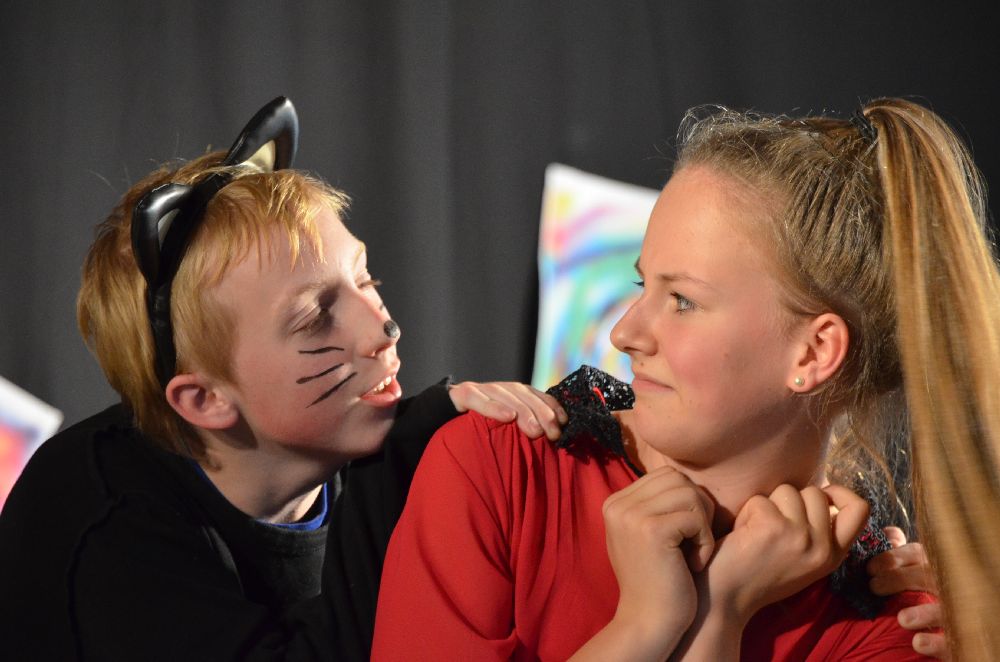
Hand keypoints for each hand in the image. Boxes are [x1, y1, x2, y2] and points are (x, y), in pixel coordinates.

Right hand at [448, 381, 567, 439]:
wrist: (432, 421)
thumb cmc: (472, 432)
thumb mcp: (499, 432)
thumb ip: (520, 431)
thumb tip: (550, 443)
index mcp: (509, 395)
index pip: (535, 394)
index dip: (550, 405)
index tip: (563, 422)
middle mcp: (496, 389)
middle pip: (522, 394)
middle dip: (540, 412)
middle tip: (552, 433)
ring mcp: (478, 389)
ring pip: (503, 393)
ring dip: (521, 410)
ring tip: (534, 430)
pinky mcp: (459, 395)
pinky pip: (476, 398)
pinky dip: (492, 406)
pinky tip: (506, 417)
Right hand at [600, 466, 714, 651]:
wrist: (649, 621)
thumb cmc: (658, 580)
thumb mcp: (648, 534)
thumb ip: (657, 504)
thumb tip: (685, 478)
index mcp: (615, 502)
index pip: (666, 475)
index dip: (687, 500)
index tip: (684, 535)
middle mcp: (618, 504)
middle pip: (679, 479)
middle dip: (698, 508)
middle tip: (695, 542)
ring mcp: (631, 516)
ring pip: (691, 494)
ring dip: (704, 525)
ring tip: (694, 553)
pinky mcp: (651, 530)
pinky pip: (696, 518)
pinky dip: (705, 542)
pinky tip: (694, 564)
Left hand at [706, 484, 868, 621]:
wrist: (727, 599)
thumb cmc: (760, 575)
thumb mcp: (803, 560)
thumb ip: (818, 533)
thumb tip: (821, 494)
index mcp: (833, 556)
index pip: (859, 510)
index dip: (841, 492)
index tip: (822, 493)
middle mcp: (821, 547)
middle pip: (815, 493)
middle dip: (790, 500)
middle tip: (772, 524)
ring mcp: (799, 536)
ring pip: (787, 491)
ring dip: (767, 505)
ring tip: (756, 531)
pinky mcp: (773, 527)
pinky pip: (760, 500)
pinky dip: (747, 512)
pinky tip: (743, 535)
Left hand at [867, 526, 948, 659]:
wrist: (946, 627)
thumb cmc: (919, 588)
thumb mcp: (912, 568)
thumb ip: (899, 554)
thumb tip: (889, 533)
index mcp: (934, 564)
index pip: (917, 553)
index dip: (892, 558)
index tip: (869, 569)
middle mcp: (949, 583)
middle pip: (927, 577)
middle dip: (898, 580)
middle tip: (873, 587)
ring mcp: (957, 610)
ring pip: (946, 608)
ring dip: (925, 612)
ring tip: (902, 619)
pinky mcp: (957, 637)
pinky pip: (952, 640)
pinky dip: (937, 642)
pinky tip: (918, 642)